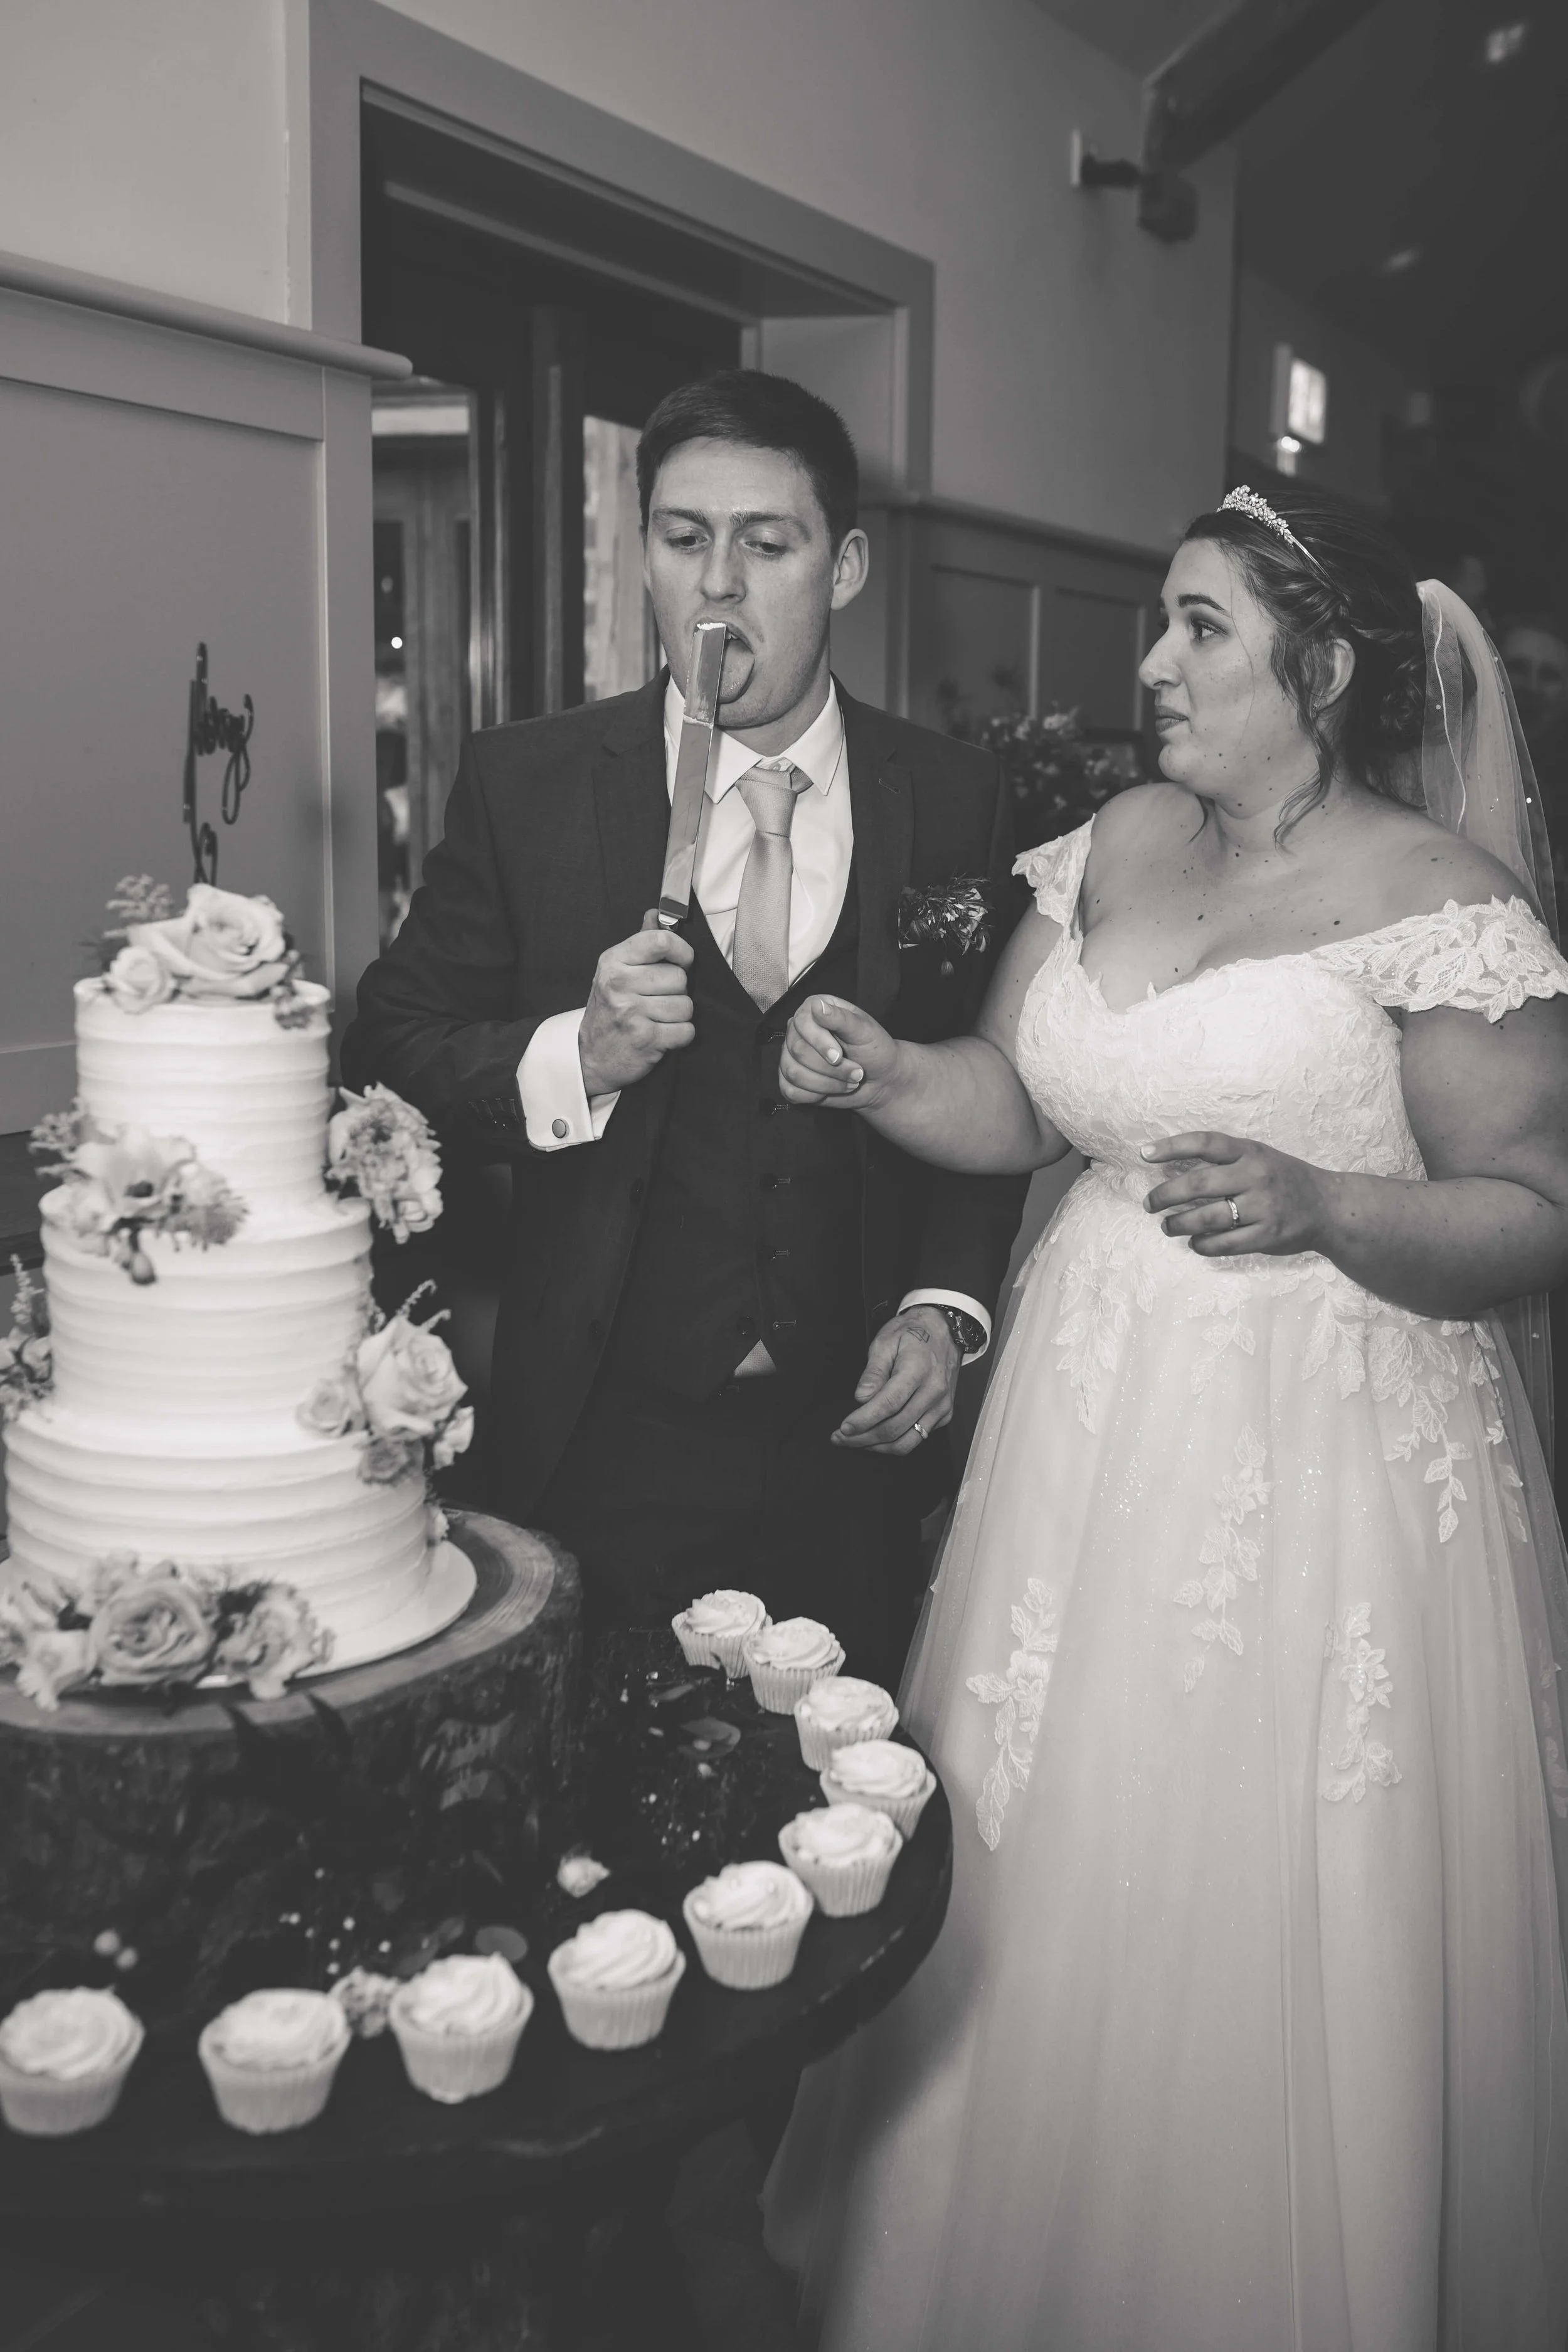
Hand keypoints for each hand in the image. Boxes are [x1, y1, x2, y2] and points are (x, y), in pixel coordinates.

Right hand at [578, 911, 695, 1094]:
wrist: (590, 1056)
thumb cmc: (608, 1010)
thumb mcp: (616, 971)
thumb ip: (640, 944)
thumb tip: (656, 914)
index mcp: (614, 962)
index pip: (661, 941)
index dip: (681, 951)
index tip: (683, 961)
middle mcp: (620, 984)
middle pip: (680, 977)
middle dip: (677, 991)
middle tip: (658, 1000)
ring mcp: (631, 1012)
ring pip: (686, 1005)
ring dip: (679, 1016)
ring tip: (658, 1018)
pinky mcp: (645, 1039)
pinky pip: (686, 1031)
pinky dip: (680, 1036)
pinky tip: (663, 1035)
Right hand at [779, 996, 901, 1109]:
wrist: (880, 1079)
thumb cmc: (874, 1051)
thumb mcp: (864, 1031)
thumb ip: (840, 1018)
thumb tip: (818, 1005)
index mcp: (814, 1012)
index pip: (802, 1023)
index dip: (819, 1042)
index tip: (838, 1056)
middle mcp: (799, 1032)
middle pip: (798, 1051)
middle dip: (830, 1068)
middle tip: (855, 1070)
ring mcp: (793, 1057)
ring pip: (794, 1073)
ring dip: (826, 1084)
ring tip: (848, 1081)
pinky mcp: (792, 1080)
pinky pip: (791, 1090)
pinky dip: (814, 1095)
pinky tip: (831, 1089)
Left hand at [832, 1309, 960, 1455]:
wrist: (943, 1330)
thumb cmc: (913, 1333)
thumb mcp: (885, 1342)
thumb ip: (872, 1372)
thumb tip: (861, 1398)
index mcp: (918, 1370)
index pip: (888, 1405)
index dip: (864, 1420)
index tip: (844, 1428)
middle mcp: (933, 1391)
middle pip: (895, 1428)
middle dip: (863, 1437)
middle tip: (842, 1437)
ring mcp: (941, 1406)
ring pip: (908, 1442)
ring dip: (878, 1447)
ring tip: (856, 1441)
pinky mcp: (944, 1414)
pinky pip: (919, 1438)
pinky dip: (895, 1442)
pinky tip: (877, 1436)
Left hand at [1141, 1130, 1333, 1256]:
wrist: (1328, 1207)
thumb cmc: (1284, 1180)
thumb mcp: (1260, 1156)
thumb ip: (1225, 1161)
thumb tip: (1173, 1169)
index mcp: (1250, 1151)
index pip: (1205, 1142)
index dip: (1171, 1146)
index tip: (1145, 1154)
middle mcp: (1255, 1175)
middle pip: (1198, 1184)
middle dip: (1165, 1195)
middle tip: (1148, 1204)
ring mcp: (1263, 1207)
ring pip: (1207, 1217)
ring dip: (1178, 1224)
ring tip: (1167, 1226)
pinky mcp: (1267, 1235)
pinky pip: (1223, 1243)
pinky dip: (1202, 1245)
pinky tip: (1194, 1243)